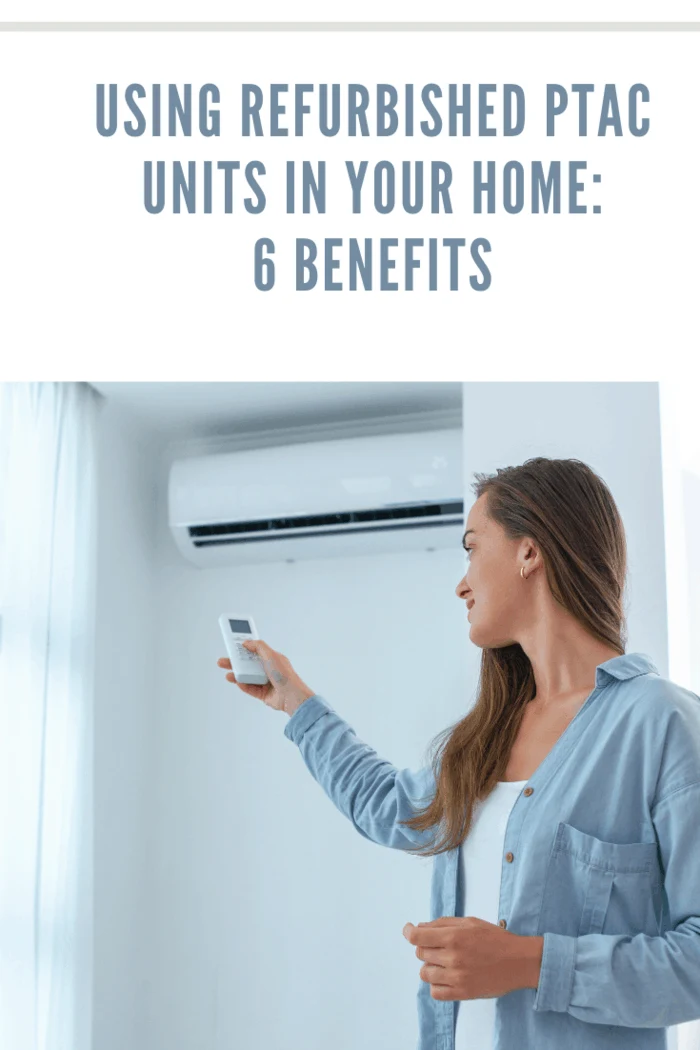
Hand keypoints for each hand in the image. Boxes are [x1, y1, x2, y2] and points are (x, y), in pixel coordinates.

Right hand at [217, 638, 315, 715]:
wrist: (291, 695)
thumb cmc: (285, 674)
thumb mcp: (271, 655)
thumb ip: (258, 646)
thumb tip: (247, 642)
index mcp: (272, 658)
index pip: (255, 651)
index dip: (244, 648)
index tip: (233, 646)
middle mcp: (268, 669)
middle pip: (248, 664)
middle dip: (235, 662)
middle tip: (223, 660)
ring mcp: (266, 682)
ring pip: (247, 677)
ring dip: (237, 675)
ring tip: (227, 674)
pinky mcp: (263, 694)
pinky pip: (250, 689)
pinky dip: (243, 685)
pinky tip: (237, 682)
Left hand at [402, 917, 542, 999]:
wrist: (519, 962)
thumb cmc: (496, 939)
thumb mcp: (470, 922)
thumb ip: (444, 923)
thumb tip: (420, 927)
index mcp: (454, 936)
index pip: (417, 937)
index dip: (409, 932)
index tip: (409, 930)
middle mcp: (452, 957)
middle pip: (420, 953)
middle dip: (426, 947)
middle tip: (440, 945)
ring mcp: (457, 977)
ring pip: (425, 973)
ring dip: (430, 966)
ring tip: (444, 962)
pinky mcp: (462, 993)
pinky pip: (435, 992)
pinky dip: (436, 985)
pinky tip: (446, 977)